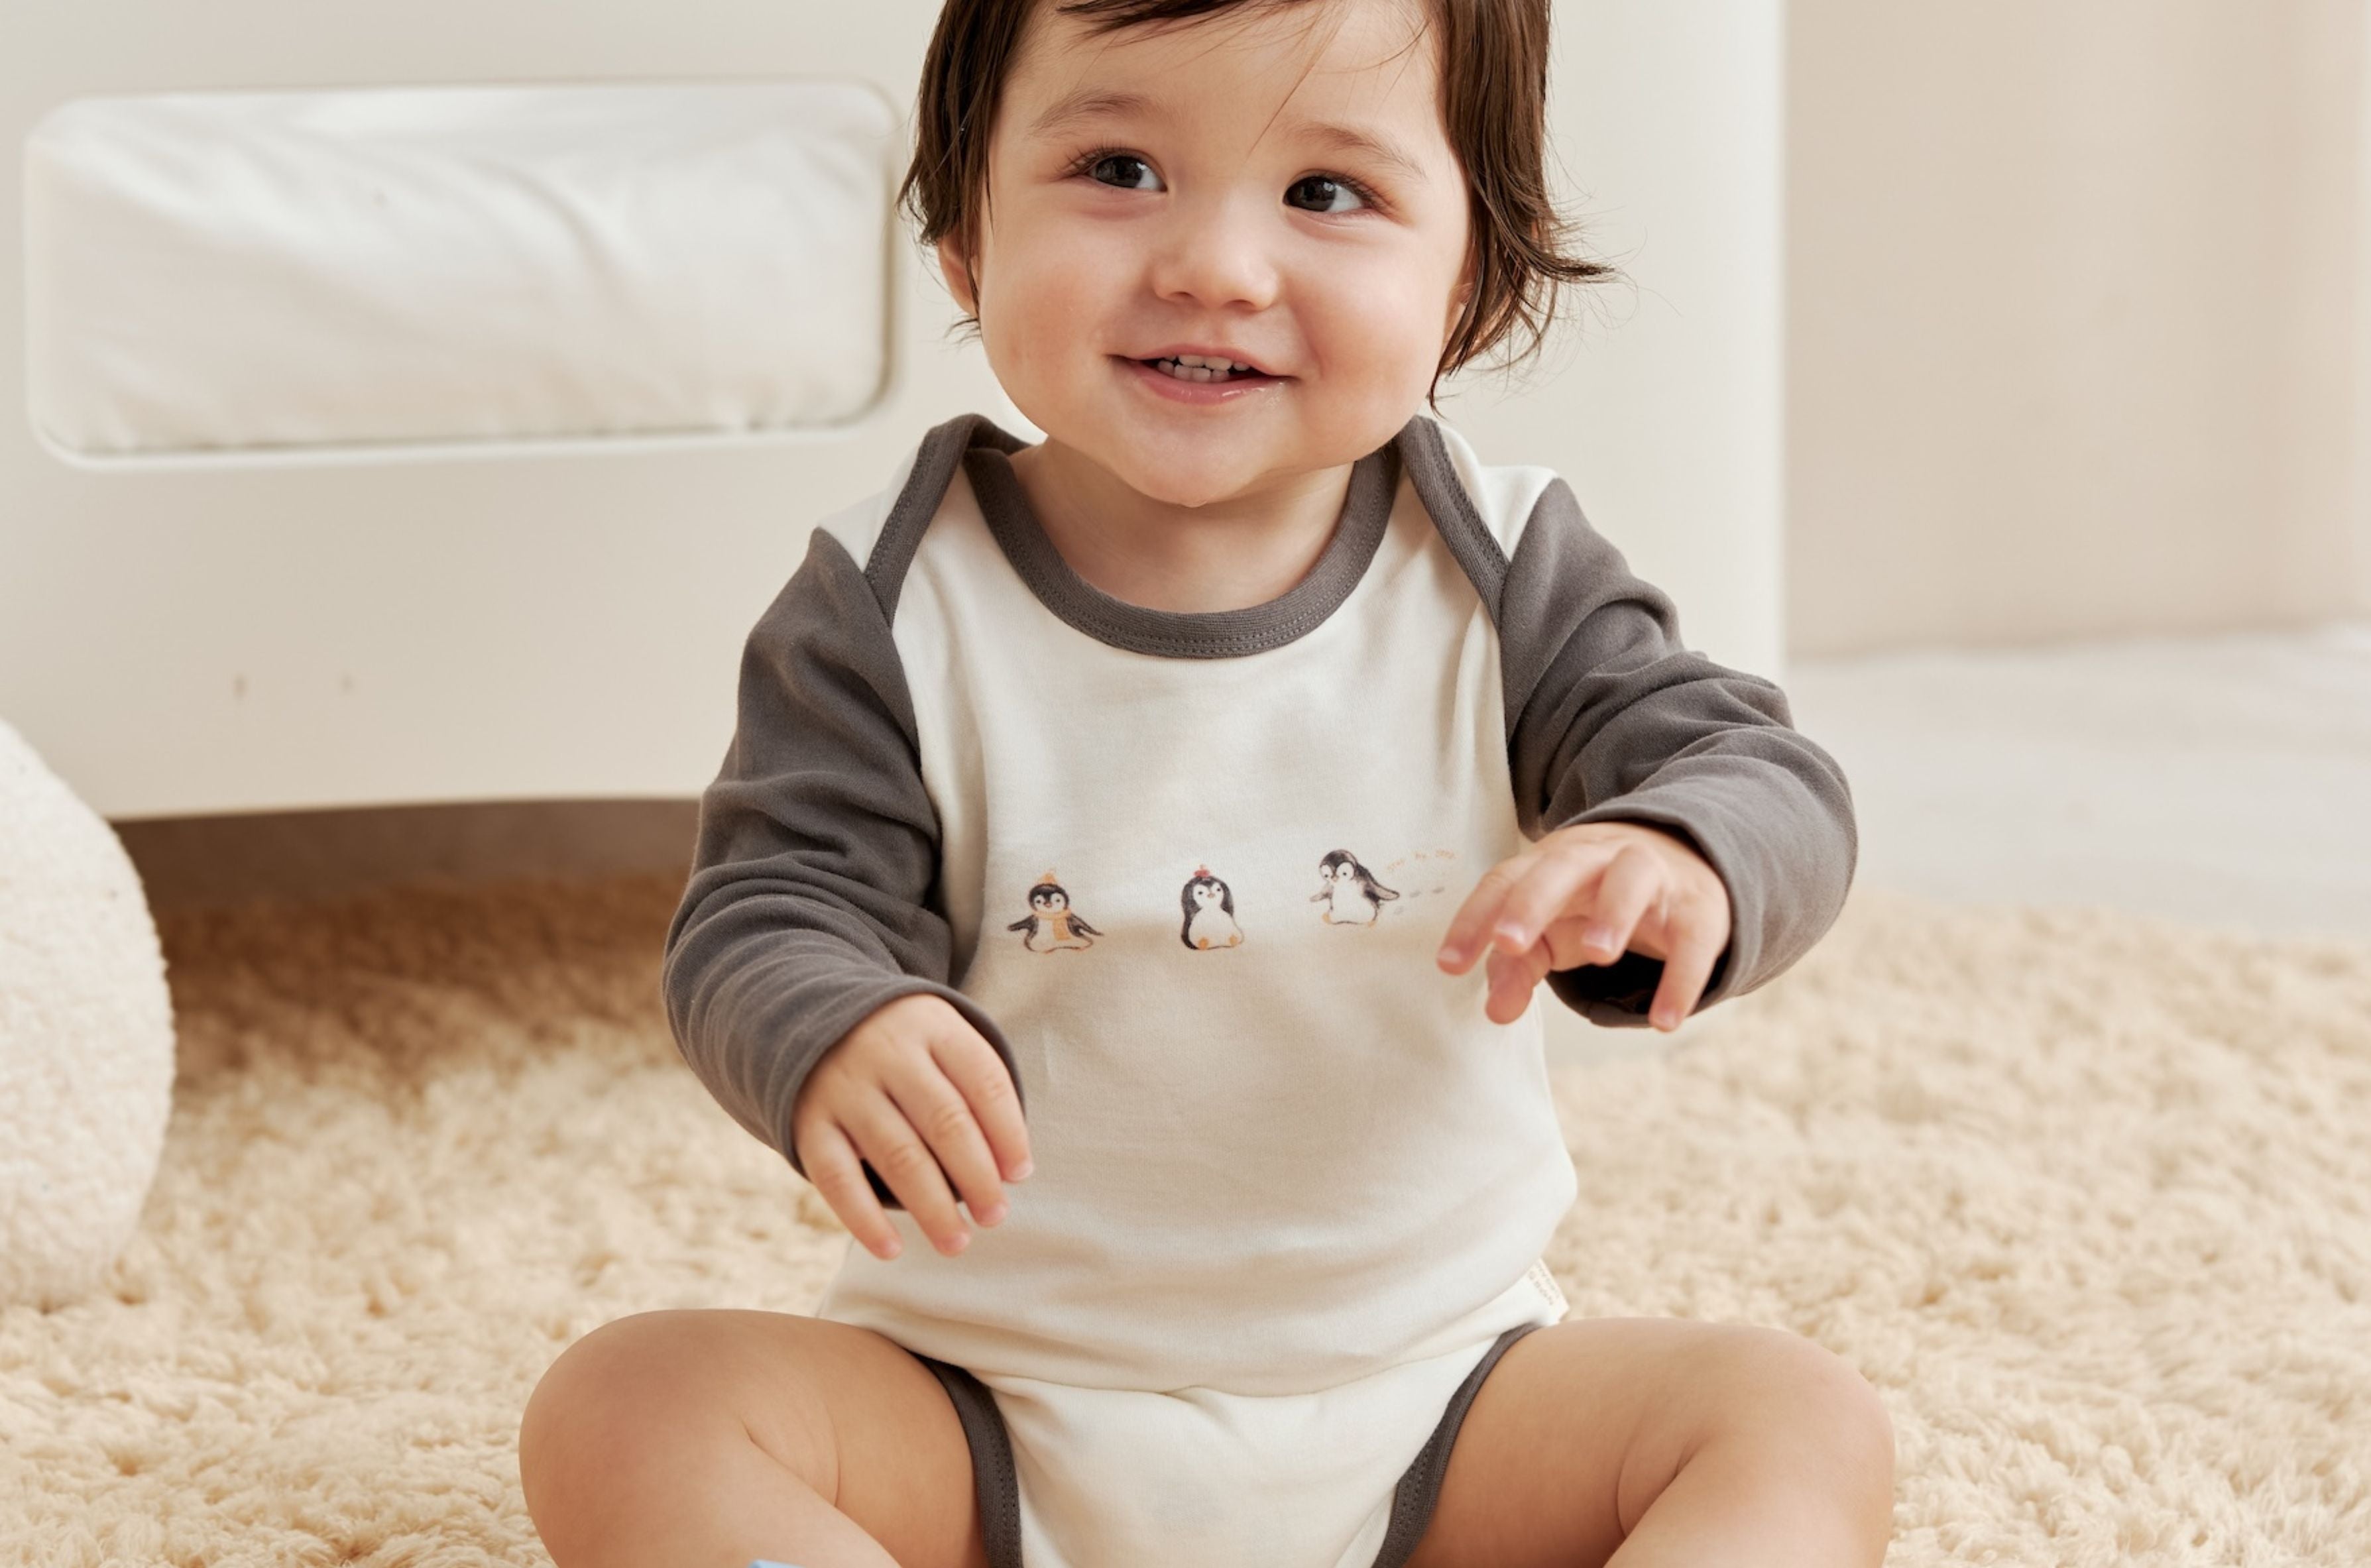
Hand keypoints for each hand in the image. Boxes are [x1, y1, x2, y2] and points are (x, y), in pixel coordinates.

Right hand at [789, 993, 1033, 1260]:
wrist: (812, 1020)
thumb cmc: (904, 1048)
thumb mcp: (941, 1041)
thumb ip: (975, 1091)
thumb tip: (1008, 1172)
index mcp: (933, 1027)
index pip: (984, 1080)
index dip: (1008, 1132)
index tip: (1020, 1175)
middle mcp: (888, 1054)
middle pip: (946, 1121)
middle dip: (977, 1177)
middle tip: (995, 1216)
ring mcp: (845, 1088)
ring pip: (898, 1156)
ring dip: (932, 1207)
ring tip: (957, 1242)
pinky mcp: (809, 1124)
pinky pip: (837, 1179)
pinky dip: (865, 1220)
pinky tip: (892, 1250)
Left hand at [1435, 821, 1731, 1030]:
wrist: (1686, 857)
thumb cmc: (1596, 900)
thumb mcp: (1553, 932)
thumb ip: (1518, 967)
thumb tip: (1495, 1011)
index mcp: (1549, 862)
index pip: (1504, 880)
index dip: (1474, 919)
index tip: (1449, 964)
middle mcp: (1597, 857)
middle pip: (1561, 866)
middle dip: (1532, 901)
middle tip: (1508, 943)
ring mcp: (1652, 874)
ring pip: (1631, 878)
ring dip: (1614, 913)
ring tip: (1600, 956)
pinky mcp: (1699, 906)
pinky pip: (1693, 937)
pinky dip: (1682, 977)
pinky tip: (1664, 1021)